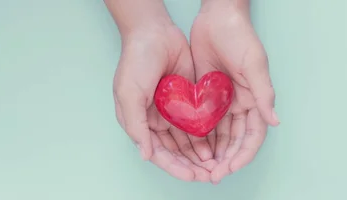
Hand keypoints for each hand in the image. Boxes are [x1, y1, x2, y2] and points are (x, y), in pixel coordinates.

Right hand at [112, 24, 216, 181]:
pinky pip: (199, 123)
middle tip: (209, 175)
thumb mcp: (129, 94)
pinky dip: (207, 136)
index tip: (192, 176)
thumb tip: (146, 155)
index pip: (159, 153)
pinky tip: (217, 146)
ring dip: (201, 155)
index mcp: (140, 122)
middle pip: (176, 151)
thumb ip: (136, 125)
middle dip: (191, 165)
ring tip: (216, 165)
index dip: (175, 167)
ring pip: (189, 141)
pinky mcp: (189, 100)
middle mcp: (157, 121)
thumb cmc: (135, 61)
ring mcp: (174, 111)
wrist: (154, 32)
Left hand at [187, 0, 279, 183]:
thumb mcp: (254, 64)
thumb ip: (263, 94)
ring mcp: (223, 101)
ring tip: (201, 168)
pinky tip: (190, 148)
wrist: (217, 16)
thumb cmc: (240, 37)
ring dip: (213, 152)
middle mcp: (241, 104)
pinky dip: (200, 137)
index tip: (230, 168)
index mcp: (255, 99)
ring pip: (220, 135)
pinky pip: (203, 121)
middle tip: (212, 175)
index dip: (243, 155)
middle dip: (227, 159)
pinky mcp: (206, 95)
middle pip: (236, 141)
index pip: (253, 136)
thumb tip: (275, 121)